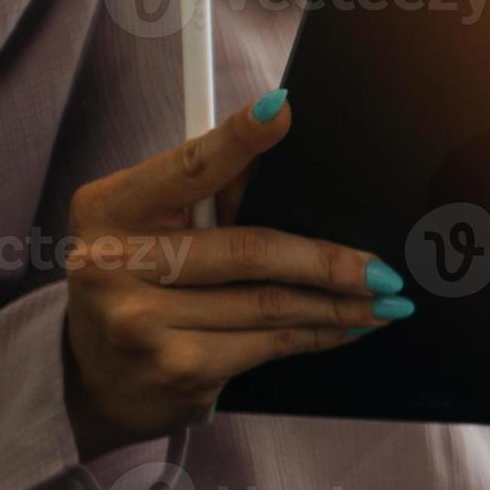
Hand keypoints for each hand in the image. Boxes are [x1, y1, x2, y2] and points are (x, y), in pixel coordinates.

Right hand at [61, 91, 412, 458]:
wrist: (103, 379)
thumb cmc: (144, 286)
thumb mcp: (156, 231)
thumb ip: (210, 199)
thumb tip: (294, 162)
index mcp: (111, 208)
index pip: (188, 167)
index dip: (238, 140)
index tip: (281, 110)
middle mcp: (114, 261)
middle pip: (251, 249)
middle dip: (331, 262)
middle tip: (386, 270)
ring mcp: (141, 320)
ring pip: (270, 303)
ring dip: (340, 305)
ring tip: (385, 302)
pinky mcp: (174, 366)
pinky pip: (268, 344)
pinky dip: (319, 335)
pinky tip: (348, 329)